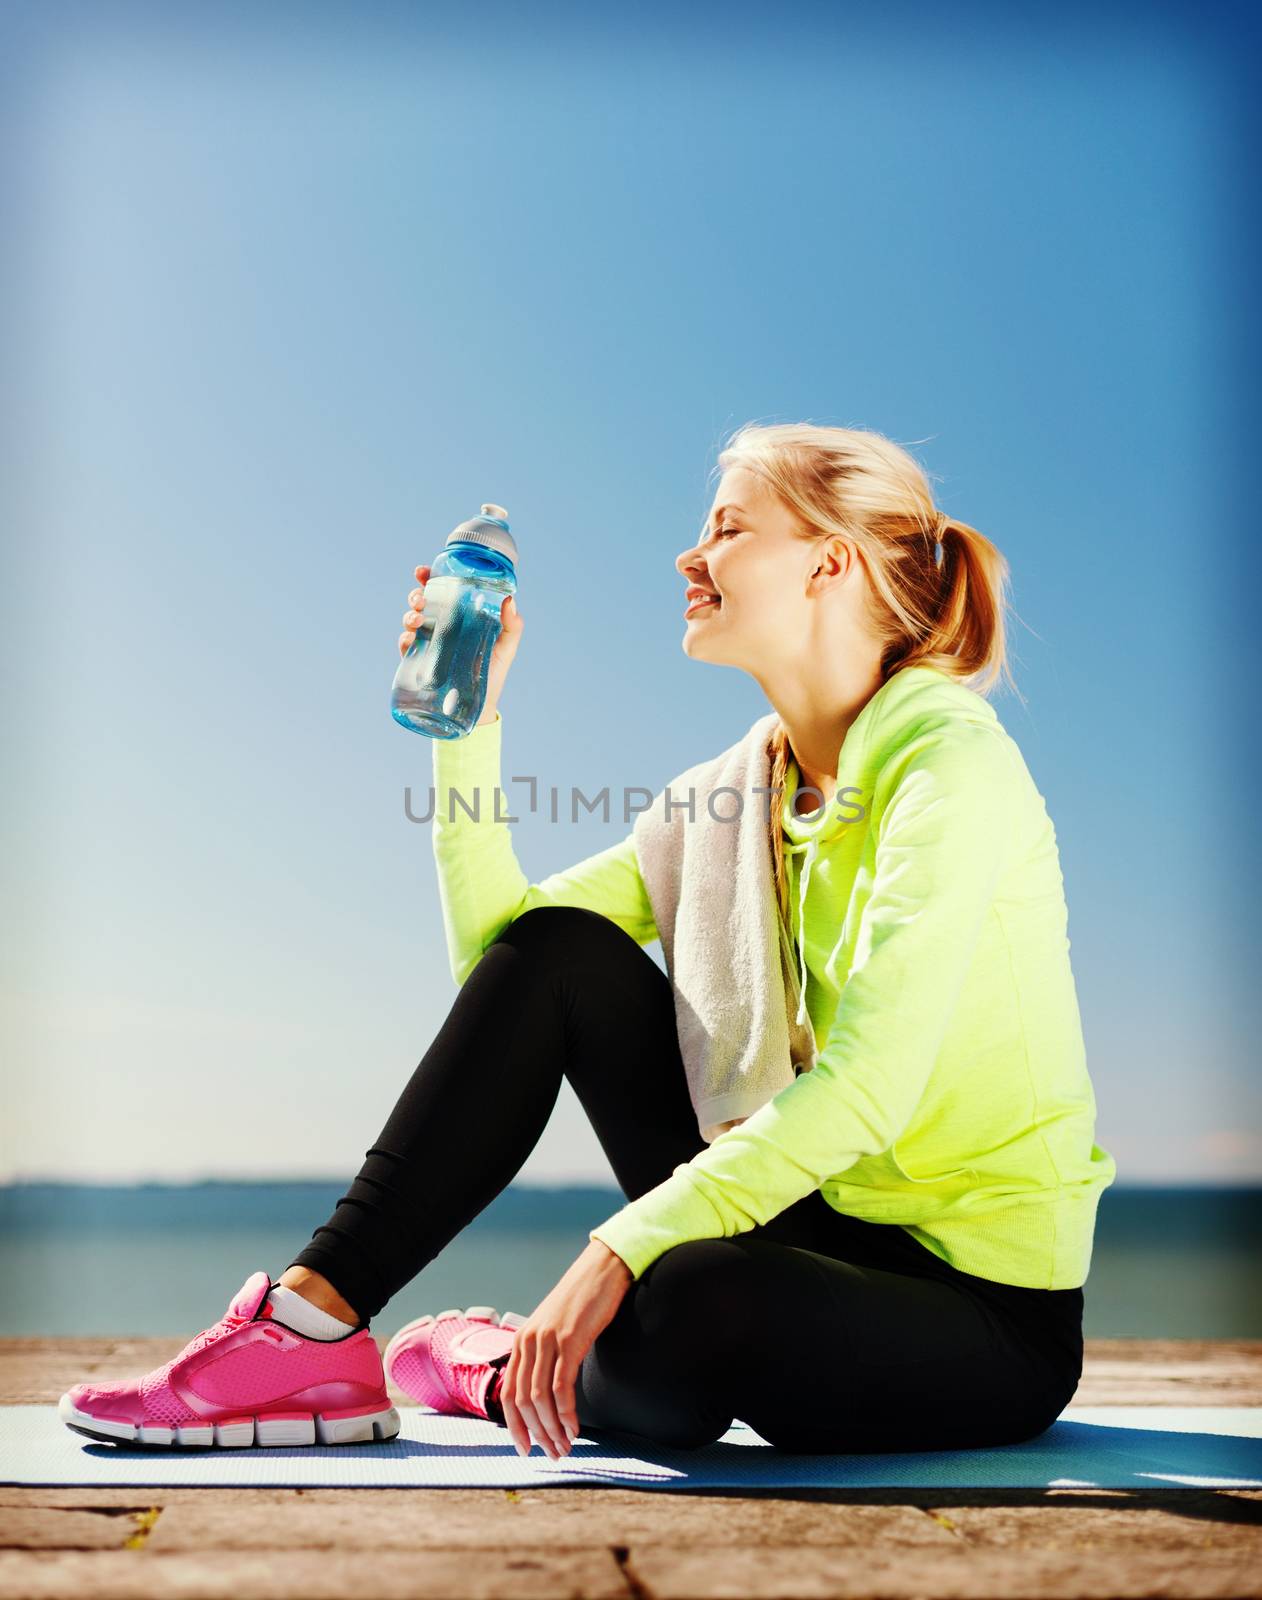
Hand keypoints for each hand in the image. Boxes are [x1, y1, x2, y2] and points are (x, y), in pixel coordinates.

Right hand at [399, 564, 524, 723]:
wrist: (479, 709)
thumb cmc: (493, 674)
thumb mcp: (506, 649)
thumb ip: (511, 627)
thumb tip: (510, 600)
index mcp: (460, 616)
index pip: (442, 591)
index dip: (429, 578)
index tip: (422, 572)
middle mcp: (442, 626)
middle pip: (422, 602)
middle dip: (416, 595)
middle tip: (421, 599)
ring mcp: (429, 643)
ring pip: (411, 620)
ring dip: (409, 615)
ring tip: (417, 619)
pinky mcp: (419, 663)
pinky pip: (406, 647)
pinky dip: (404, 640)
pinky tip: (410, 640)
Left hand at [499, 1239, 632, 1460]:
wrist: (602, 1269)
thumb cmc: (583, 1302)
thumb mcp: (555, 1328)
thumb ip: (545, 1354)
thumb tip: (544, 1392)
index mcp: (521, 1341)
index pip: (508, 1394)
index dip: (515, 1427)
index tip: (526, 1450)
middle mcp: (528, 1341)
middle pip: (522, 1402)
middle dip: (537, 1434)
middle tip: (554, 1454)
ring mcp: (548, 1340)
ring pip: (540, 1398)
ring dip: (552, 1428)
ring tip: (566, 1446)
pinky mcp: (570, 1339)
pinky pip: (562, 1385)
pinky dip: (566, 1412)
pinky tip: (575, 1427)